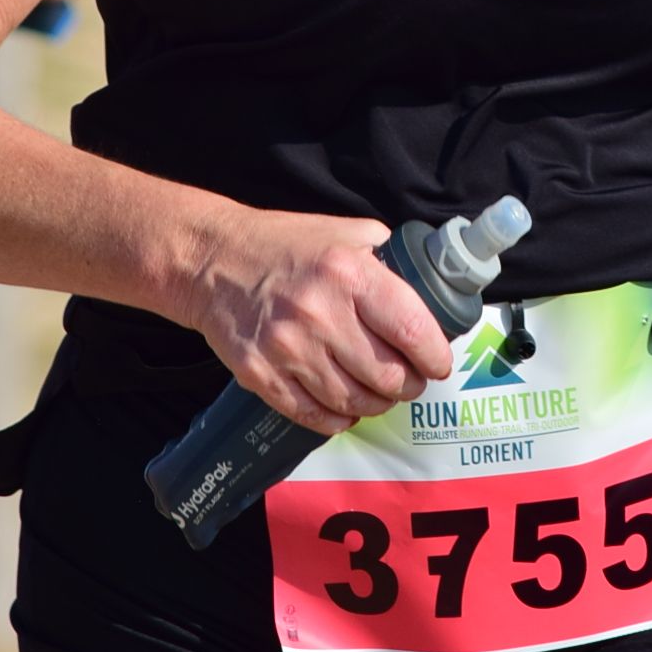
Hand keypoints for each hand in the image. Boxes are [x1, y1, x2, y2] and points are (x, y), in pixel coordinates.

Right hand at [186, 211, 454, 435]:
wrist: (212, 261)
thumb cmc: (284, 245)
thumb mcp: (343, 232)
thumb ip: (386, 257)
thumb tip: (428, 285)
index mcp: (348, 274)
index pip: (411, 329)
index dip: (434, 356)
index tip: (439, 364)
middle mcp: (320, 314)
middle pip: (387, 376)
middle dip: (409, 385)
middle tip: (411, 380)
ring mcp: (288, 349)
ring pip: (354, 403)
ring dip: (376, 404)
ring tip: (379, 392)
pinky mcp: (261, 375)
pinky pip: (314, 416)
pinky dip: (338, 419)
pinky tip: (345, 407)